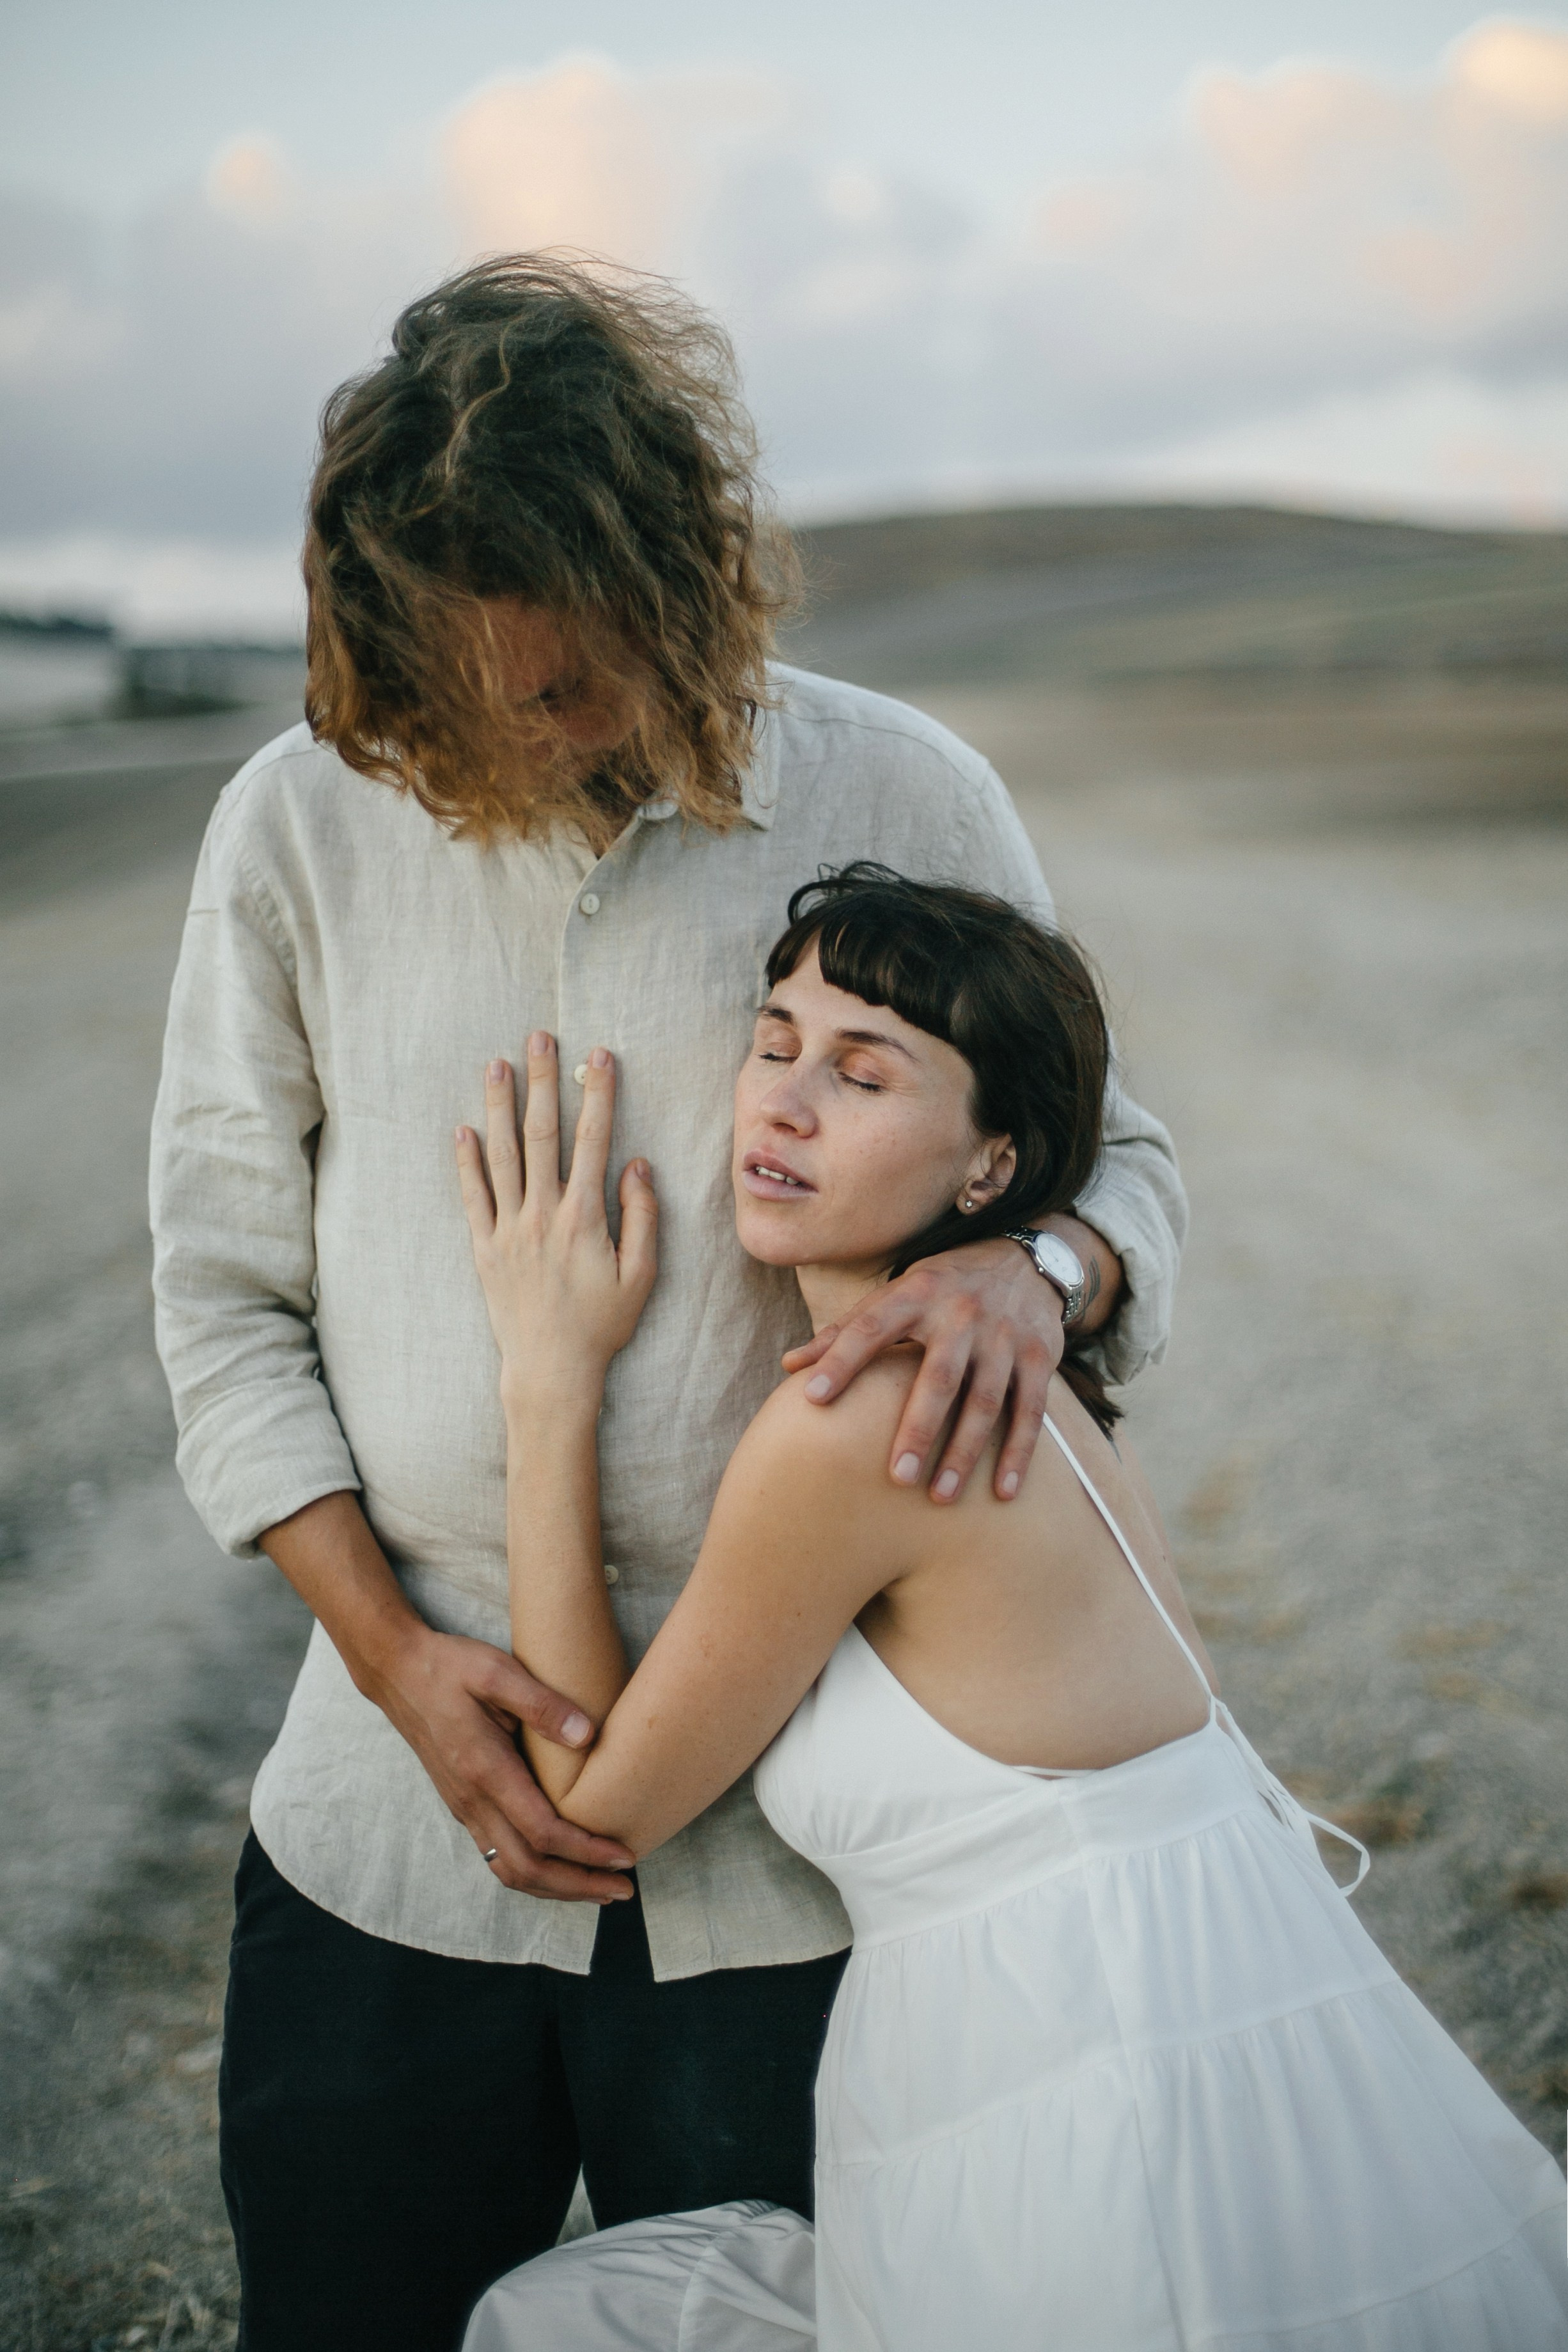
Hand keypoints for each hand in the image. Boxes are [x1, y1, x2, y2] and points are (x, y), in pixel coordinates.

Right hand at [368, 1618, 636, 1901]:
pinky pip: (498, 1857)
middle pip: (528, 1868)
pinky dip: (533, 1873)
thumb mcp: (497, 1671)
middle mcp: (472, 1800)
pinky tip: (560, 1867)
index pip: (542, 1831)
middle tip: (623, 1888)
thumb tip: (587, 1735)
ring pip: (510, 1870)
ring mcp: (464, 1807)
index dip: (586, 1851)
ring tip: (598, 1887)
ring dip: (557, 1887)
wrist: (397, 1672)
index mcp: (485, 1770)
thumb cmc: (450, 1667)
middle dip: (578, 1884)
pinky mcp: (462, 1805)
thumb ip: (541, 1704)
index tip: (624, 1856)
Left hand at [456, 1036, 657, 1394]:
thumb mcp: (641, 1275)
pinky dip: (466, 1161)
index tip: (599, 1056)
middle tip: (540, 1037)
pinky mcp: (484, 1248)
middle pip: (541, 1134)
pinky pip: (472, 1196)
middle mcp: (542, 1214)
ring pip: (502, 1155)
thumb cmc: (602, 1325)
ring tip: (497, 1064)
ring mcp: (508, 1229)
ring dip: (500, 1106)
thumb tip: (636, 1164)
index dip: (597, 1094)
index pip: (593, 1140)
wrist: (551, 1369)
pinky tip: (463, 1129)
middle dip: (543, 1081)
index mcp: (584, 1217)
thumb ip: (642, 1216)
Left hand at [783, 1235, 1063, 1503]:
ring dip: (965, 1452)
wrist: (1024, 1260)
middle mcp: (962, 1313)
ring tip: (940, 1497)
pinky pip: (1030, 1410)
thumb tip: (789, 1366)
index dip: (840, 1359)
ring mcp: (1004, 1336)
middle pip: (939, 1376)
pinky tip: (1002, 1493)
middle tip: (896, 1477)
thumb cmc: (942, 1288)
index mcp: (916, 1294)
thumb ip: (845, 1331)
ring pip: (986, 1401)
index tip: (811, 1399)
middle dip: (919, 1428)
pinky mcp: (1039, 1356)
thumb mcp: (895, 1294)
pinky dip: (1018, 1452)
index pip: (871, 1327)